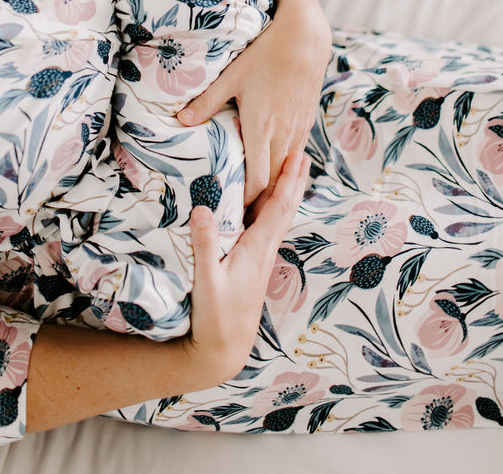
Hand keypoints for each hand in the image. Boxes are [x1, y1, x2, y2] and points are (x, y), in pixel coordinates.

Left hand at [177, 0, 329, 205]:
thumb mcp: (231, 76)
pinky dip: (287, 168)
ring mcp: (298, 127)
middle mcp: (282, 133)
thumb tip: (180, 120)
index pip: (257, 180)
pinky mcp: (307, 119)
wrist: (306, 38)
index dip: (247, 203)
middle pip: (274, 182)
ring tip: (260, 206)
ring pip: (287, 169)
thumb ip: (207, 101)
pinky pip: (297, 152)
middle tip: (245, 222)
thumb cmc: (265, 54)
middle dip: (261, 203)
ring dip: (275, 188)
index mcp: (261, 128)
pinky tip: (279, 174)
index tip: (235, 218)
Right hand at [182, 150, 309, 386]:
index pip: (277, 209)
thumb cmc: (215, 318)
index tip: (296, 157)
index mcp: (256, 251)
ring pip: (279, 219)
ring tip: (293, 173)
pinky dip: (275, 210)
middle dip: (294, 181)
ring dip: (287, 194)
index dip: (287, 182)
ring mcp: (261, 260)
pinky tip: (270, 207)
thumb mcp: (206, 282)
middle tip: (302, 154)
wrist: (223, 350)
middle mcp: (264, 252)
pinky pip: (269, 229)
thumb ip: (205, 246)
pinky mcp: (254, 266)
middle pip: (285, 210)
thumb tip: (203, 209)